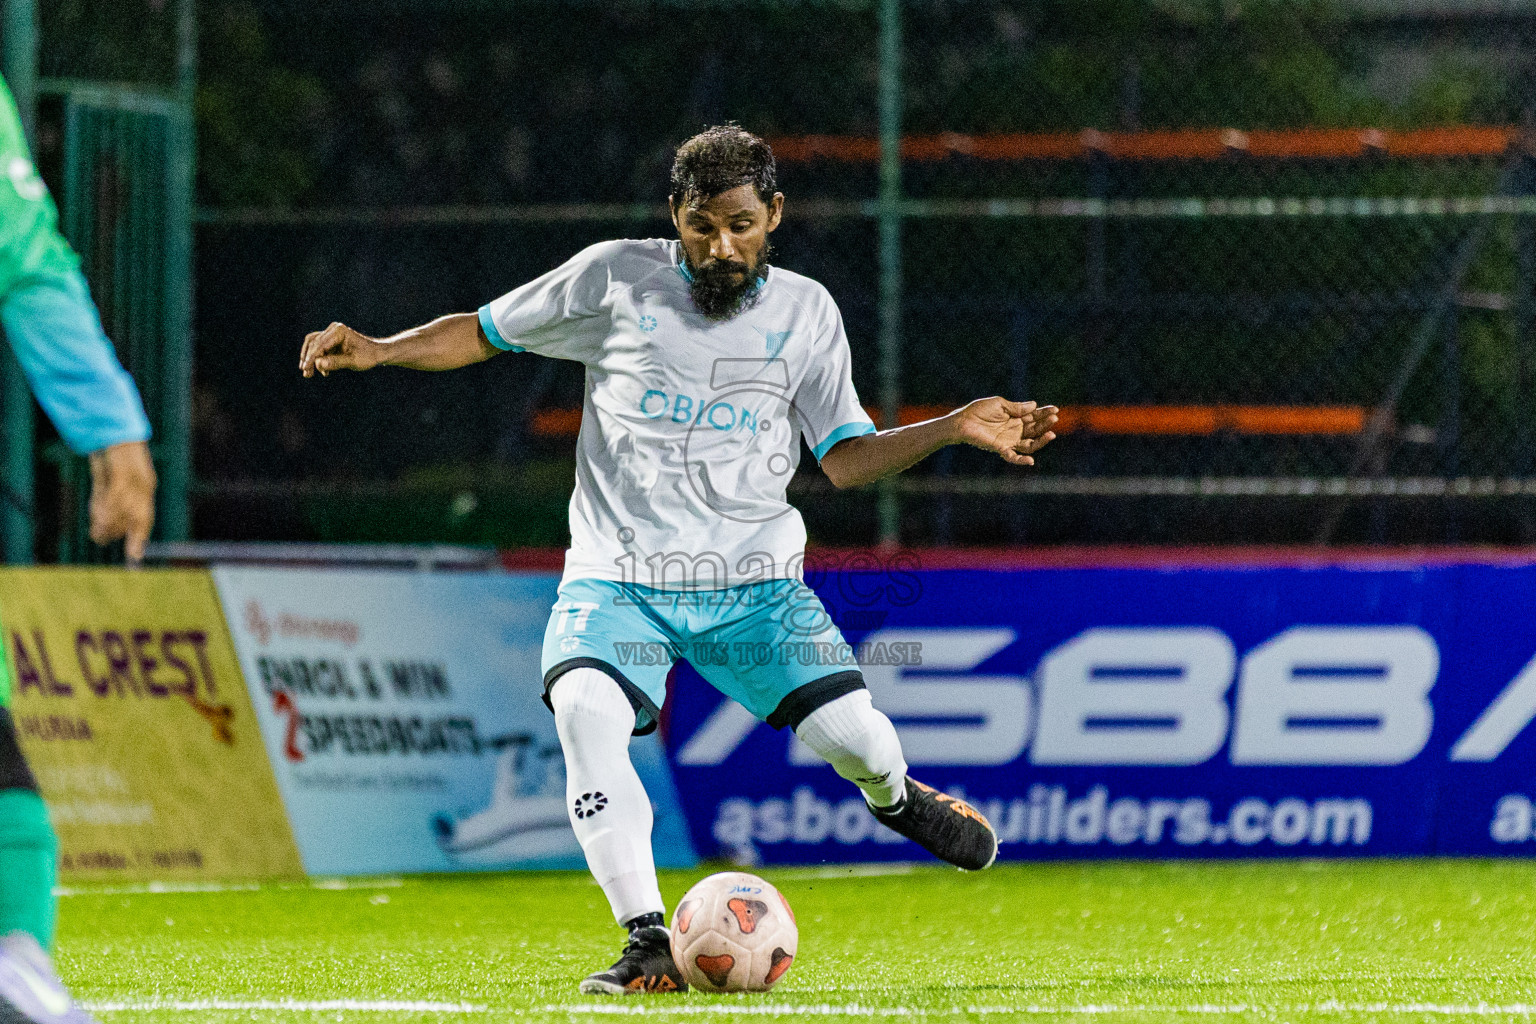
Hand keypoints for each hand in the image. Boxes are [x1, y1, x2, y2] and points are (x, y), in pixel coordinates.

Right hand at [88, 441, 156, 564]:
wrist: (111, 427)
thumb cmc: (109, 453)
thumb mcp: (107, 479)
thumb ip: (105, 499)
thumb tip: (99, 526)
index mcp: (145, 486)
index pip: (145, 518)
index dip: (139, 538)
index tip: (134, 558)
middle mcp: (145, 484)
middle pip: (139, 517)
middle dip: (121, 532)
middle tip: (101, 538)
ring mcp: (137, 477)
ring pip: (127, 508)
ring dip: (111, 523)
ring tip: (97, 532)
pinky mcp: (124, 470)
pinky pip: (117, 495)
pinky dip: (108, 508)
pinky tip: (98, 518)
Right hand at [300, 322, 382, 376]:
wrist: (376, 353)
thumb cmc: (368, 356)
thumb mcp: (354, 362)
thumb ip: (336, 362)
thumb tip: (318, 363)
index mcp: (338, 331)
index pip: (320, 345)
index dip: (311, 358)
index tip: (305, 369)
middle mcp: (333, 329)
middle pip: (313, 344)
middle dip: (309, 360)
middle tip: (306, 374)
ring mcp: (331, 333)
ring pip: (313, 345)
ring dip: (310, 359)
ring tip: (308, 374)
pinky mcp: (331, 340)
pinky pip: (319, 348)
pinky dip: (317, 359)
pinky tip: (323, 371)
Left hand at [950, 397, 1058, 466]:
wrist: (963, 421)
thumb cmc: (979, 411)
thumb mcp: (1000, 404)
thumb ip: (1016, 407)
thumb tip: (1035, 405)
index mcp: (1016, 418)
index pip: (1034, 417)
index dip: (1045, 413)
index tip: (1055, 410)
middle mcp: (1015, 430)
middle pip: (1035, 430)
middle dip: (1046, 424)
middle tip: (1054, 418)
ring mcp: (1009, 440)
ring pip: (1030, 444)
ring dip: (1041, 440)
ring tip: (1051, 434)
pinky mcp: (1001, 448)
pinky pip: (1013, 457)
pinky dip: (1022, 461)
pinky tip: (1031, 461)